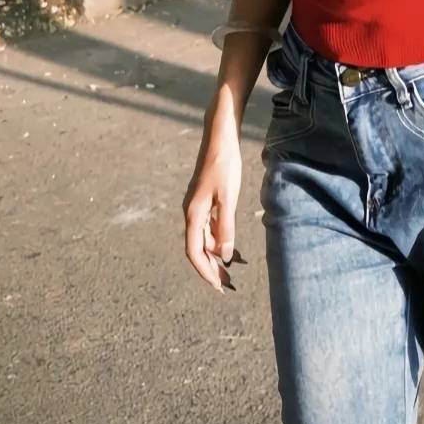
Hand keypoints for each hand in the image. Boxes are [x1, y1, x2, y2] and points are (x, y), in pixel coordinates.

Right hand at [182, 119, 242, 292]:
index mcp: (193, 214)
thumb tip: (224, 256)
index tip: (218, 286)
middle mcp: (191, 213)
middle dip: (212, 267)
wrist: (220, 137)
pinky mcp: (205, 200)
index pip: (194, 252)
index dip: (205, 271)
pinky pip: (209, 227)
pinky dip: (218, 239)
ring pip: (204, 238)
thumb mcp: (228, 197)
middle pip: (198, 248)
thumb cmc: (224, 165)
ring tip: (232, 270)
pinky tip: (230, 246)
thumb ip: (226, 227)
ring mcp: (197, 206)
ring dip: (216, 255)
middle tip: (228, 284)